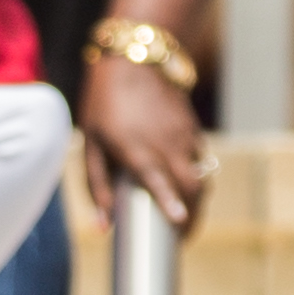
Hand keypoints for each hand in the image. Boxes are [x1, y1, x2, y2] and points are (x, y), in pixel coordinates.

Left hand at [79, 42, 207, 232]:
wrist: (134, 58)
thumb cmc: (104, 102)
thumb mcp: (91, 143)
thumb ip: (96, 185)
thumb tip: (103, 227)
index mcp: (137, 150)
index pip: (162, 184)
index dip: (174, 207)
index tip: (179, 228)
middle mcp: (165, 145)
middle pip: (193, 187)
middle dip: (193, 217)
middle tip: (183, 237)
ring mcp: (183, 136)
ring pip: (202, 175)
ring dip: (198, 200)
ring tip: (188, 219)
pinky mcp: (191, 128)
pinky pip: (201, 159)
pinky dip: (198, 177)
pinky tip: (187, 186)